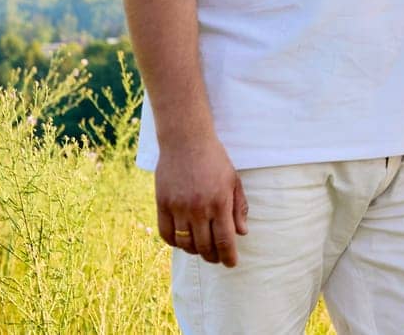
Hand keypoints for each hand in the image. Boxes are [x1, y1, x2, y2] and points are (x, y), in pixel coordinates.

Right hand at [155, 134, 248, 266]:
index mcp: (220, 202)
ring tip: (201, 249)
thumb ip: (238, 208)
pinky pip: (166, 234)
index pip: (225, 241)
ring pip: (185, 244)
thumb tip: (241, 233)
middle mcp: (199, 208)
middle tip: (217, 258)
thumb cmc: (214, 159)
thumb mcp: (233, 180)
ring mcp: (178, 207)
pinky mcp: (162, 204)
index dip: (228, 257)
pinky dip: (175, 243)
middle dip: (213, 257)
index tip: (231, 264)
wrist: (186, 140)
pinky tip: (183, 241)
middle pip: (205, 247)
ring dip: (195, 251)